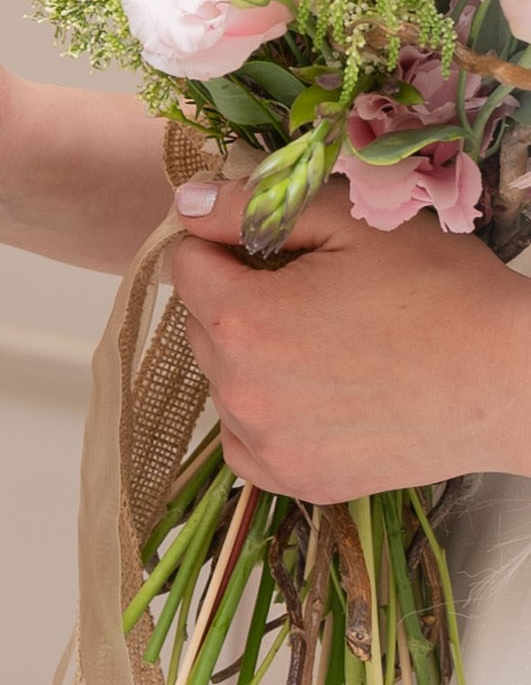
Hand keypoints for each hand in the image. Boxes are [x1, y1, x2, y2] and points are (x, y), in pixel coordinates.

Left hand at [171, 176, 530, 500]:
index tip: (271, 246)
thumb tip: (188, 204)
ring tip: (328, 343)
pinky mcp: (295, 480)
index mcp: (244, 318)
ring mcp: (265, 443)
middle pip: (201, 323)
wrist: (510, 380)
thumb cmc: (441, 291)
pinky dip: (265, 415)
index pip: (186, 265)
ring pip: (223, 380)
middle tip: (315, 291)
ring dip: (252, 356)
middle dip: (240, 297)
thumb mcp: (352, 221)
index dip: (224, 243)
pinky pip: (244, 439)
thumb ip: (256, 207)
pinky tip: (317, 392)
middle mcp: (239, 390)